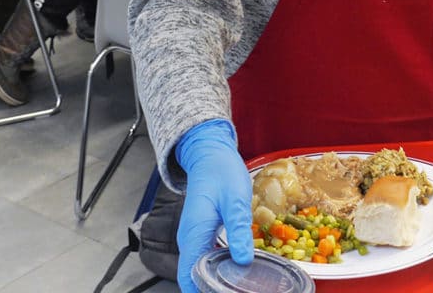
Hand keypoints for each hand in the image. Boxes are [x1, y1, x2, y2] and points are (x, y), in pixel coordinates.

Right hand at [175, 119, 253, 292]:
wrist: (211, 154)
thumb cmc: (222, 172)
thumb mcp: (236, 199)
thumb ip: (238, 229)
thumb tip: (244, 260)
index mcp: (195, 232)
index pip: (189, 276)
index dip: (201, 291)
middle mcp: (189, 237)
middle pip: (192, 276)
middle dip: (209, 288)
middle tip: (237, 288)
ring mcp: (193, 235)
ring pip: (198, 267)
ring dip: (213, 278)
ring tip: (238, 284)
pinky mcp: (200, 231)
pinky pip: (203, 255)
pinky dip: (216, 266)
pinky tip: (234, 266)